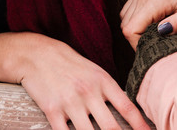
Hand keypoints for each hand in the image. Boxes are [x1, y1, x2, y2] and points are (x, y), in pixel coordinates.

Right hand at [0, 32, 148, 129]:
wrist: (36, 54)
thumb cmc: (68, 64)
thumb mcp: (93, 71)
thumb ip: (108, 91)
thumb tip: (126, 112)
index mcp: (103, 81)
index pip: (127, 107)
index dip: (140, 125)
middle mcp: (89, 92)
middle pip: (111, 127)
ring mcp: (70, 102)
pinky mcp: (52, 111)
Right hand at [120, 0, 176, 48]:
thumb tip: (162, 30)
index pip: (131, 29)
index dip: (137, 44)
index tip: (151, 48)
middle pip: (126, 25)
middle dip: (137, 38)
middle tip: (156, 41)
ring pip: (125, 19)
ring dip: (136, 29)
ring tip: (155, 31)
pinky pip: (128, 11)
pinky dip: (135, 20)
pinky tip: (151, 22)